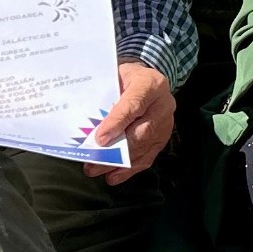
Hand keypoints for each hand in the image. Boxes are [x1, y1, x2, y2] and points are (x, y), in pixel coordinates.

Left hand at [84, 61, 174, 184]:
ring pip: (144, 147)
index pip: (133, 105)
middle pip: (141, 131)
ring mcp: (166, 123)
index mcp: (151, 84)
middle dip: (116, 149)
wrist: (146, 80)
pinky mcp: (163, 138)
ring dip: (119, 162)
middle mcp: (163, 105)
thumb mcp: (115, 76)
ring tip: (96, 170)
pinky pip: (148, 157)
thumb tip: (86, 121)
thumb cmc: (125, 77)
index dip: (117, 122)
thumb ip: (105, 95)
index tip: (99, 139)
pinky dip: (129, 169)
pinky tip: (113, 175)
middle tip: (93, 160)